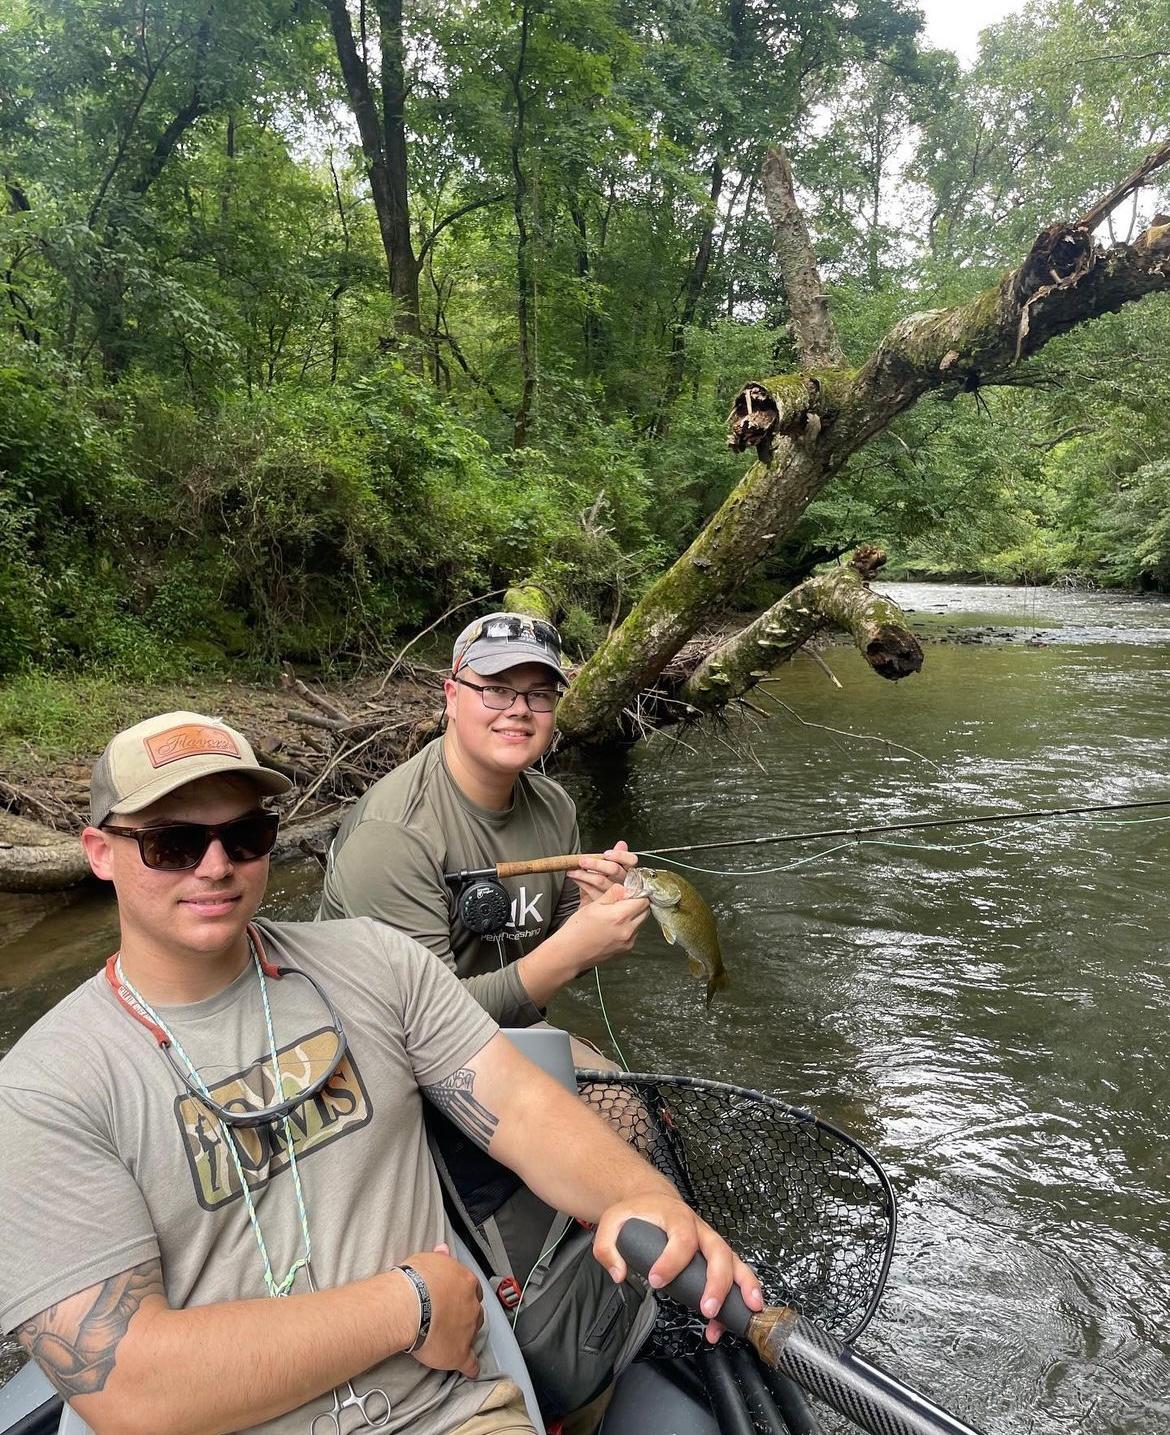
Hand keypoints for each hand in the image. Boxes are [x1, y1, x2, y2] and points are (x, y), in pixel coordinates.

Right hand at [399, 1243, 484, 1377]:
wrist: (409, 1305)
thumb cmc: (414, 1280)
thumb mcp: (428, 1260)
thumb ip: (440, 1257)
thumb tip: (444, 1248)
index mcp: (466, 1282)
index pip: (472, 1289)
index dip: (463, 1295)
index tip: (454, 1299)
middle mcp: (472, 1305)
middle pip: (475, 1312)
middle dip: (467, 1315)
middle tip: (452, 1319)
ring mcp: (468, 1330)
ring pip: (474, 1334)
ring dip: (466, 1336)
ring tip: (454, 1341)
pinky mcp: (460, 1353)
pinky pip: (470, 1363)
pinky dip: (471, 1368)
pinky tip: (470, 1371)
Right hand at [559, 882, 649, 968]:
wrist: (570, 953)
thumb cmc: (577, 930)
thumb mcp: (593, 905)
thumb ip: (613, 894)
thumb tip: (626, 887)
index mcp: (620, 916)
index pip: (643, 900)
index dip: (638, 893)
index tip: (631, 891)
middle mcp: (627, 931)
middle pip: (645, 911)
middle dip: (637, 904)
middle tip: (623, 901)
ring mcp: (628, 942)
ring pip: (640, 923)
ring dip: (634, 916)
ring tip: (616, 915)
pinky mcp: (626, 950)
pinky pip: (634, 934)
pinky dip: (629, 928)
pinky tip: (614, 927)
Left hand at [569, 841, 639, 905]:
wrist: (601, 907)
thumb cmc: (607, 883)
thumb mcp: (611, 867)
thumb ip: (617, 856)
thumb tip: (622, 844)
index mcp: (629, 870)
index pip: (631, 860)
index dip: (620, 855)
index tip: (606, 854)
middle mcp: (625, 882)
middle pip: (614, 869)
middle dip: (596, 863)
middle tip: (582, 861)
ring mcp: (616, 894)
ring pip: (600, 880)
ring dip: (583, 873)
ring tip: (573, 870)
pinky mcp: (605, 903)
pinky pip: (591, 890)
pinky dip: (581, 882)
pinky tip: (575, 877)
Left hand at [592, 1196, 762, 1344]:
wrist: (653, 1200)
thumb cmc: (638, 1212)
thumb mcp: (613, 1221)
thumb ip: (608, 1247)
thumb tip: (619, 1274)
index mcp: (676, 1217)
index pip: (681, 1238)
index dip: (672, 1261)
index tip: (656, 1280)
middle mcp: (700, 1230)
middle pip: (719, 1252)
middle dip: (717, 1282)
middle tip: (707, 1307)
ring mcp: (710, 1244)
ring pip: (735, 1262)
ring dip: (744, 1286)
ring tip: (748, 1309)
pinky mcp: (714, 1258)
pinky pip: (732, 1276)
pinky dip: (735, 1299)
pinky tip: (724, 1325)